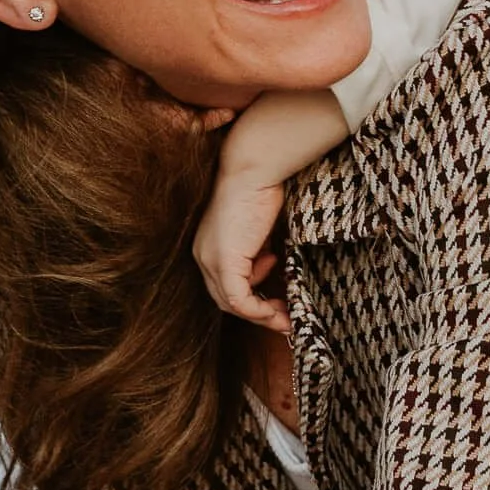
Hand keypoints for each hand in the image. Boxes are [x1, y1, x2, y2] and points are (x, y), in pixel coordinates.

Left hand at [194, 172, 290, 334]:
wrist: (252, 170)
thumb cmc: (258, 191)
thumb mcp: (257, 229)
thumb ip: (258, 250)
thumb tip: (271, 263)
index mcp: (208, 248)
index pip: (224, 286)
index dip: (250, 298)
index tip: (277, 300)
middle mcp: (203, 257)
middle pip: (225, 299)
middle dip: (256, 313)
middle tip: (283, 318)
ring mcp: (210, 261)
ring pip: (231, 304)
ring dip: (261, 315)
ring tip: (286, 317)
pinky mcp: (224, 263)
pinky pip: (239, 301)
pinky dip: (259, 311)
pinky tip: (279, 309)